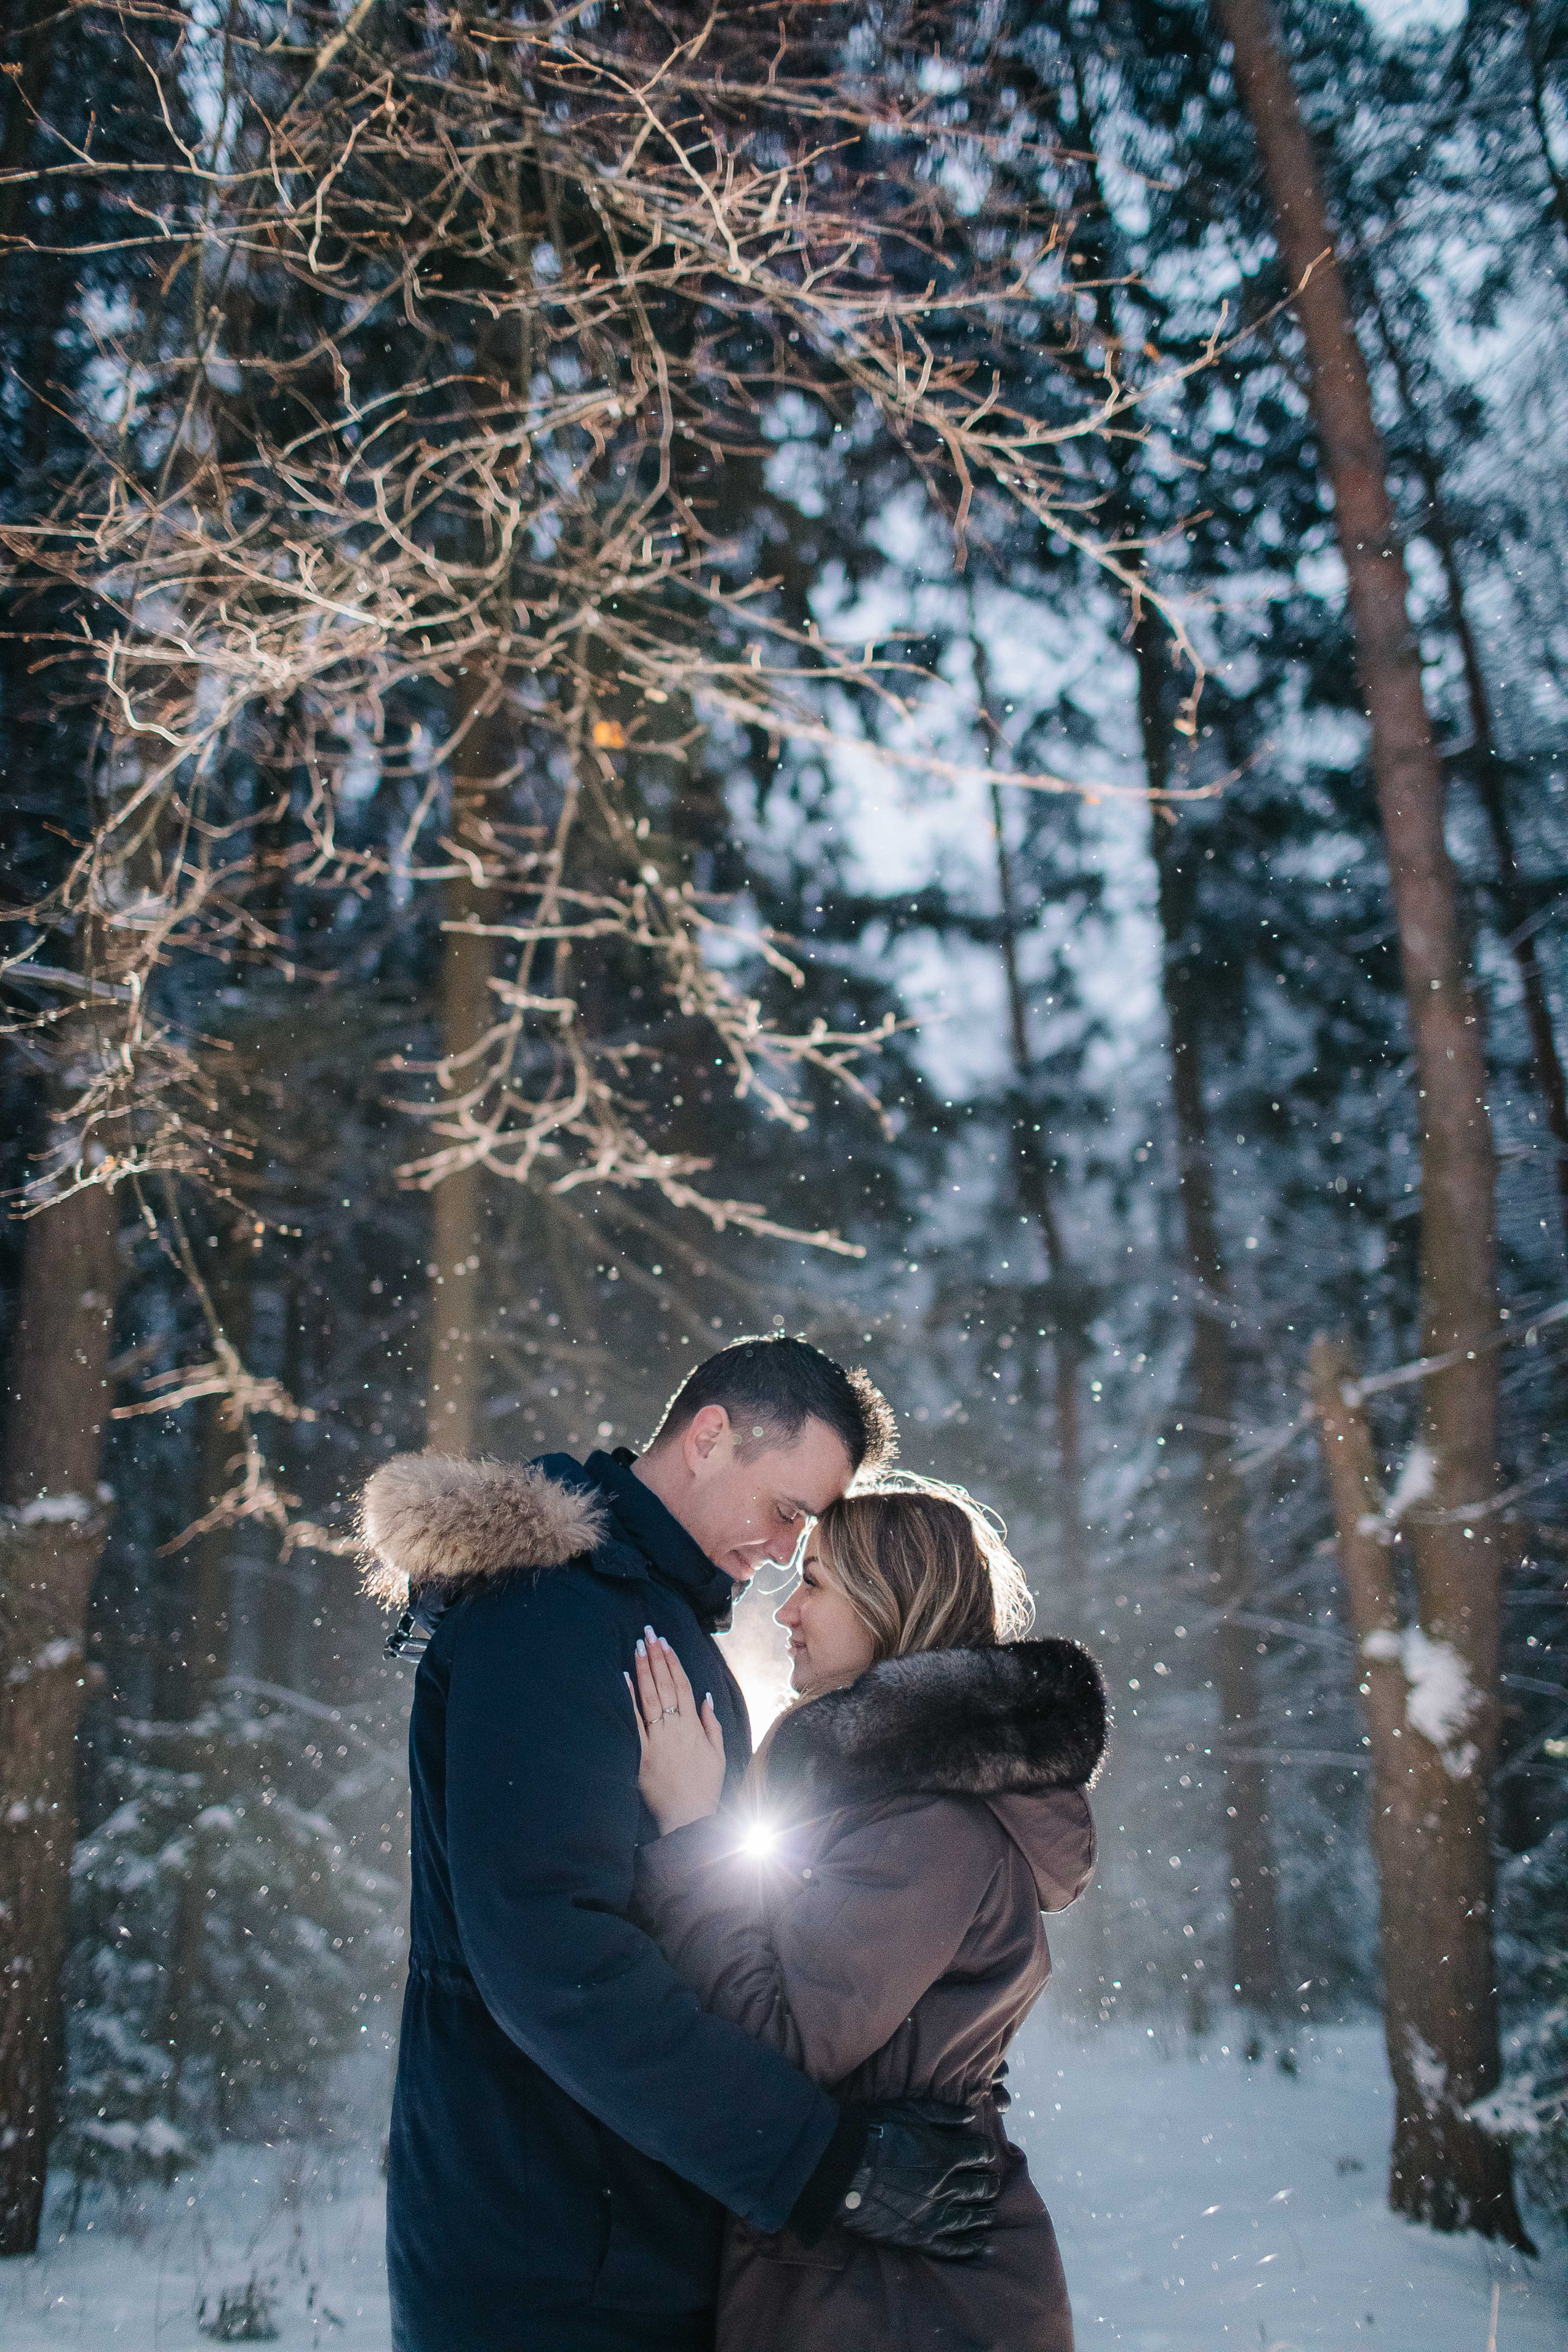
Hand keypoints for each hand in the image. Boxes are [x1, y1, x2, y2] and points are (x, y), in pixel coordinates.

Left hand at [626, 1626, 726, 1833]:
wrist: (690, 1818)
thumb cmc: (705, 1787)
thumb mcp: (718, 1754)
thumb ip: (712, 1724)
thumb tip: (706, 1697)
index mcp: (695, 1726)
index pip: (683, 1685)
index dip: (673, 1662)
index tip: (666, 1642)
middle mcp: (676, 1728)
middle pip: (665, 1685)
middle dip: (656, 1657)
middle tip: (648, 1633)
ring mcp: (658, 1739)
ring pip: (649, 1697)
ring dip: (644, 1670)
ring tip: (638, 1646)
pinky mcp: (642, 1754)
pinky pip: (634, 1722)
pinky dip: (628, 1699)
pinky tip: (623, 1678)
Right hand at [837, 2097, 999, 2260]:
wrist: (843, 2169)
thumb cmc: (875, 2133)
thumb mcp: (910, 2111)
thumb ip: (943, 2114)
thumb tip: (970, 2116)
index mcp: (946, 2155)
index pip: (981, 2153)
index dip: (984, 2151)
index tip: (982, 2152)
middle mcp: (947, 2188)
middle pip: (981, 2187)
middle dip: (987, 2182)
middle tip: (988, 2182)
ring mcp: (935, 2216)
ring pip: (973, 2217)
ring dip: (983, 2212)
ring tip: (987, 2211)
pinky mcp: (920, 2238)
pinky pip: (955, 2247)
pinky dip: (972, 2245)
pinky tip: (982, 2243)